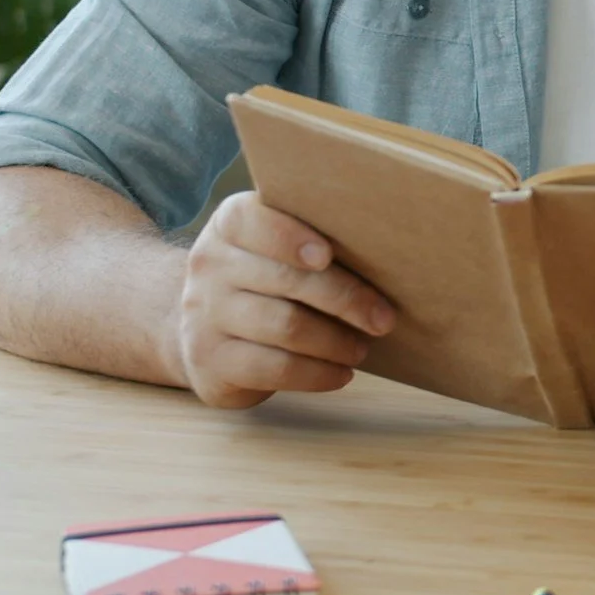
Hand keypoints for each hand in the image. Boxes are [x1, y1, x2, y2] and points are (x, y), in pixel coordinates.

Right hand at [171, 190, 397, 408]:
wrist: (203, 327)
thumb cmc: (265, 279)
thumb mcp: (275, 249)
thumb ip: (315, 240)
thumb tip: (391, 255)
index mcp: (230, 224)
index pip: (253, 220)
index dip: (291, 238)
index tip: (328, 255)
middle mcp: (210, 263)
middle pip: (286, 279)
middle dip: (345, 299)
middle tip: (384, 319)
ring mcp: (204, 313)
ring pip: (284, 326)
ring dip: (336, 341)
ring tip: (363, 348)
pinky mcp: (210, 360)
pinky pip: (272, 368)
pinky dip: (316, 374)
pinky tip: (341, 374)